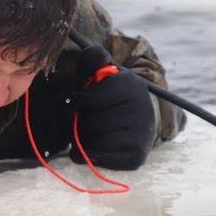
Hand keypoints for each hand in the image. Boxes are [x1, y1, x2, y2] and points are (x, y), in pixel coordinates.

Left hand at [68, 45, 155, 169]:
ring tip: (86, 131)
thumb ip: (93, 59)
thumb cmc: (109, 94)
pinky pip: (99, 160)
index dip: (74, 103)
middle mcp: (141, 110)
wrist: (136, 118)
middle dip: (78, 122)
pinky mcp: (136, 157)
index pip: (85, 100)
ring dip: (80, 139)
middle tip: (82, 119)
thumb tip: (96, 55)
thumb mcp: (101, 73)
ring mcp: (141, 135)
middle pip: (89, 123)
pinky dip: (85, 156)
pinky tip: (86, 148)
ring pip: (92, 142)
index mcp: (130, 85)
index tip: (76, 102)